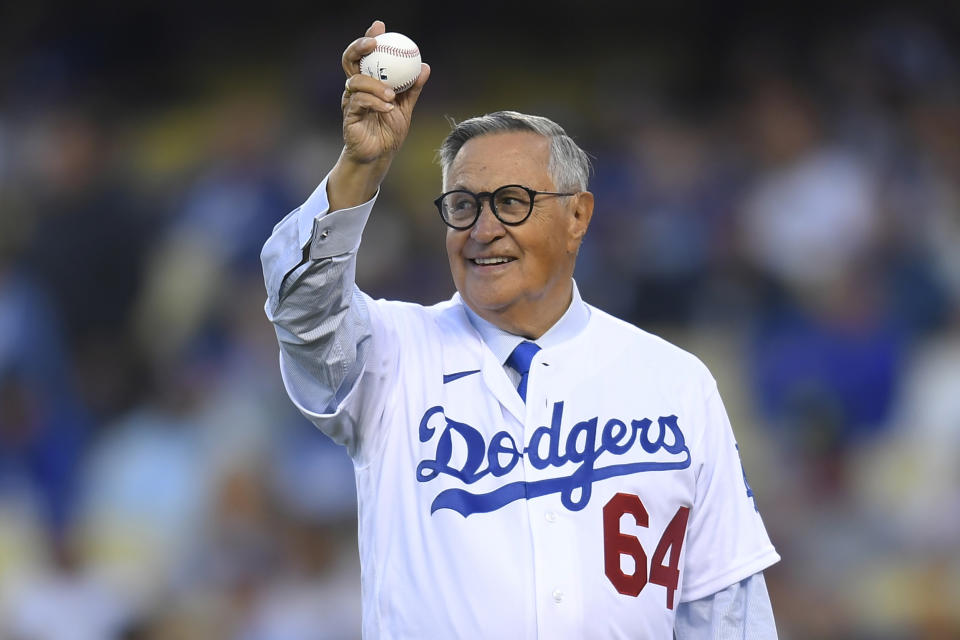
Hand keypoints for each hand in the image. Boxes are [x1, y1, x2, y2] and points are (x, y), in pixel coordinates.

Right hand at [341, 20, 430, 163]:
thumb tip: (425, 66)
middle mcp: (355, 89)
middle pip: (350, 60)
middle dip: (359, 47)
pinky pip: (359, 102)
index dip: (369, 38)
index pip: (365, 55)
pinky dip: (376, 102)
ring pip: (356, 81)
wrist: (379, 157)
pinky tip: (388, 107)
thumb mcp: (405, 108)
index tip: (380, 27)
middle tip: (374, 44)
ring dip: (375, 85)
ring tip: (392, 94)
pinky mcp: (349, 116)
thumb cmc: (388, 132)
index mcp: (367, 82)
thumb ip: (412, 88)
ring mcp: (350, 101)